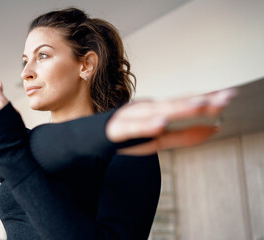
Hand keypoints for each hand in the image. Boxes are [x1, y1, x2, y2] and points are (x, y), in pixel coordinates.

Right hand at [106, 88, 236, 154]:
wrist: (92, 141)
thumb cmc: (128, 137)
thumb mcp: (160, 139)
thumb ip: (185, 135)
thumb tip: (216, 129)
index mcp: (156, 109)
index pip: (183, 101)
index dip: (205, 98)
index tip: (229, 95)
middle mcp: (144, 108)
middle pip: (174, 103)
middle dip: (199, 101)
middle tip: (224, 98)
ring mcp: (130, 117)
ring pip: (156, 112)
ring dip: (178, 108)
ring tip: (200, 106)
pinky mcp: (117, 129)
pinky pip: (133, 127)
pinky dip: (146, 125)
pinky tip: (161, 124)